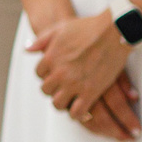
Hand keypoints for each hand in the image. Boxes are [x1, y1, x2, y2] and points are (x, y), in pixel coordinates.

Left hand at [30, 12, 137, 140]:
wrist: (114, 32)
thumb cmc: (89, 27)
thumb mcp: (59, 28)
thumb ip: (41, 40)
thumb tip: (27, 49)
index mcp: (50, 58)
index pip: (39, 74)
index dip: (47, 74)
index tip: (55, 75)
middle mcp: (59, 73)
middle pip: (46, 90)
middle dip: (53, 89)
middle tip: (63, 88)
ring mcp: (74, 84)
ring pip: (58, 104)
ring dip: (63, 103)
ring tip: (70, 100)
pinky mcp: (91, 92)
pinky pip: (77, 112)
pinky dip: (77, 114)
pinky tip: (81, 109)